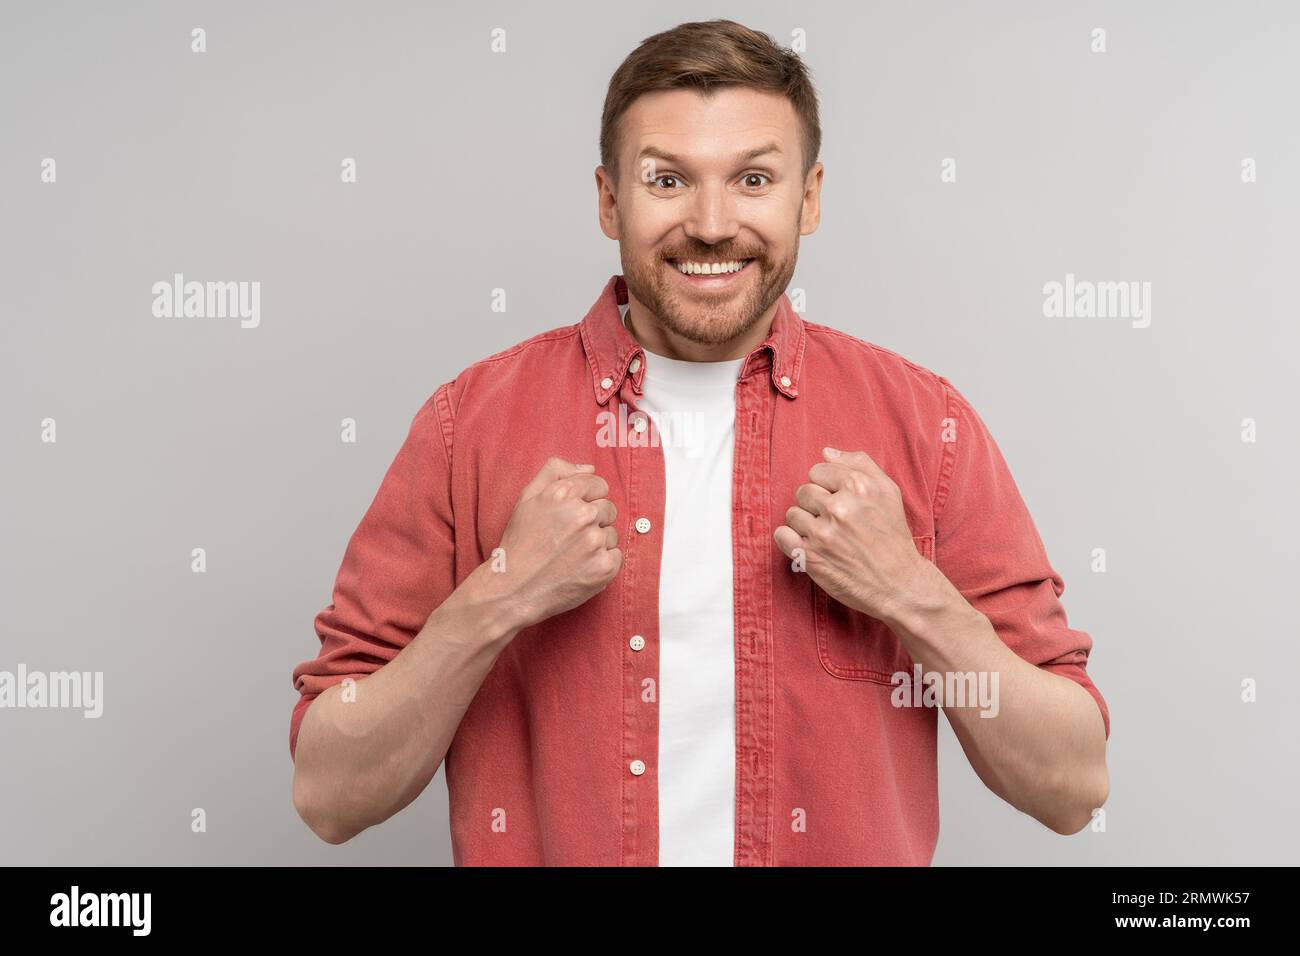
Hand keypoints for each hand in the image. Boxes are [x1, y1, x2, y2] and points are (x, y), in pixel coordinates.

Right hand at [476, 456, 621, 630]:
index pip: (599, 485)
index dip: (588, 499)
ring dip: (598, 542)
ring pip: (612, 533)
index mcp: (563, 494)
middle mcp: (582, 515)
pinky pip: (616, 556)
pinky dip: (602, 562)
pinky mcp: (604, 567)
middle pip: (608, 508)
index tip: (575, 514)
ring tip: (572, 554)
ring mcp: (595, 542)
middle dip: (594, 520)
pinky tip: (580, 567)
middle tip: (570, 537)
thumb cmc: (520, 544)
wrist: (514, 589)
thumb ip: (555, 471)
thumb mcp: (527, 497)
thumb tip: (588, 467)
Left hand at [773, 447, 932, 620]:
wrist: (898, 583)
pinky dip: (789, 539)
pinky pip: (781, 535)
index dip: (827, 486)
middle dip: (815, 505)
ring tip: (826, 536)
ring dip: (805, 524)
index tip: (840, 501)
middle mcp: (839, 508)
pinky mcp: (810, 557)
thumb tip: (826, 452)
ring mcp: (822, 534)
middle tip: (835, 521)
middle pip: (803, 491)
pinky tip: (807, 544)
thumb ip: (860, 464)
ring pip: (792, 514)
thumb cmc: (893, 536)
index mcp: (858, 486)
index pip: (817, 471)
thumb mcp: (888, 492)